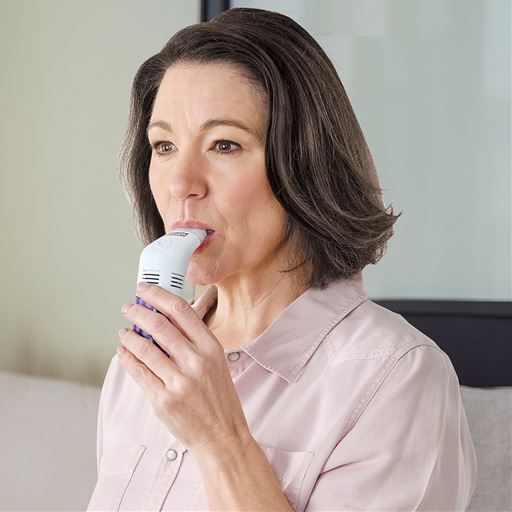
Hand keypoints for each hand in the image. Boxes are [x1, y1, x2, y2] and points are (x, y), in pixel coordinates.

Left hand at [118, 283, 251, 456]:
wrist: (222, 435)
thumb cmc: (219, 398)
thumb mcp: (217, 362)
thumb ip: (194, 341)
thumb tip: (164, 320)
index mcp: (211, 347)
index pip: (182, 311)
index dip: (159, 296)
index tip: (145, 290)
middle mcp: (196, 361)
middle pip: (159, 325)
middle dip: (139, 311)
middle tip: (129, 307)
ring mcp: (179, 381)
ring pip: (145, 348)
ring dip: (129, 335)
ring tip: (124, 331)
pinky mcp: (163, 400)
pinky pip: (138, 372)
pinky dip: (127, 358)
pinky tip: (123, 352)